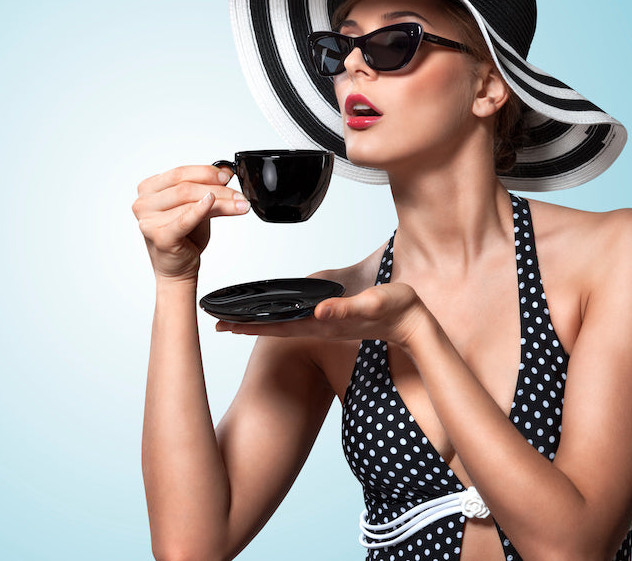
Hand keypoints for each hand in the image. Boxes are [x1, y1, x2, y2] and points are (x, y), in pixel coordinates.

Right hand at [133, 165, 250, 281]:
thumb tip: (225, 171)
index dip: (205, 172)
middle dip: (217, 188)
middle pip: (185, 187)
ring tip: (239, 205)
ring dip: (220, 202)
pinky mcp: (160, 237)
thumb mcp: (197, 207)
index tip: (227, 176)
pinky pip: (184, 219)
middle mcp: (143, 204)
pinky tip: (213, 203)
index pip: (179, 173)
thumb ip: (207, 189)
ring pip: (189, 201)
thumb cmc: (184, 238)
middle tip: (238, 194)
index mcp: (148, 189)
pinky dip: (200, 210)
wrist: (177, 269)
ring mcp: (149, 221)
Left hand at [216, 282, 429, 349]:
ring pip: (284, 323)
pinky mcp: (332, 317)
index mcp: (323, 324)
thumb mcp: (371, 305)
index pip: (278, 326)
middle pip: (274, 326)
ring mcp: (324, 323)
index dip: (251, 326)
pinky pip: (298, 318)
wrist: (414, 323)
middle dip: (246, 326)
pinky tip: (272, 315)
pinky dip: (280, 316)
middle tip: (217, 324)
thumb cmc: (396, 312)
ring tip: (236, 320)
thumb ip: (346, 310)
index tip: (225, 326)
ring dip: (259, 321)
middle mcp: (319, 325)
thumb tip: (318, 312)